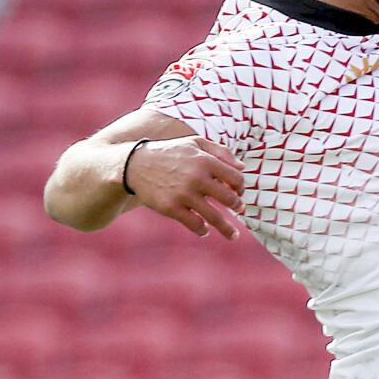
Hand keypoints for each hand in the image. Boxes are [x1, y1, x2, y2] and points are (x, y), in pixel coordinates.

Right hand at [124, 135, 245, 239]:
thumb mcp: (195, 143)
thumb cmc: (170, 153)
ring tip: (233, 236)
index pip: (235, 178)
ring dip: (226, 228)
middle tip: (239, 210)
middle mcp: (196, 177)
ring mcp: (183, 194)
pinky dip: (202, 230)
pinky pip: (194, 224)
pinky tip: (204, 230)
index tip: (238, 193)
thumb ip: (220, 152)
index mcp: (205, 160)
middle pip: (228, 199)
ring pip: (214, 217)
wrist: (136, 164)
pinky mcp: (171, 208)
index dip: (240, 187)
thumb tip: (242, 168)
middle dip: (237, 206)